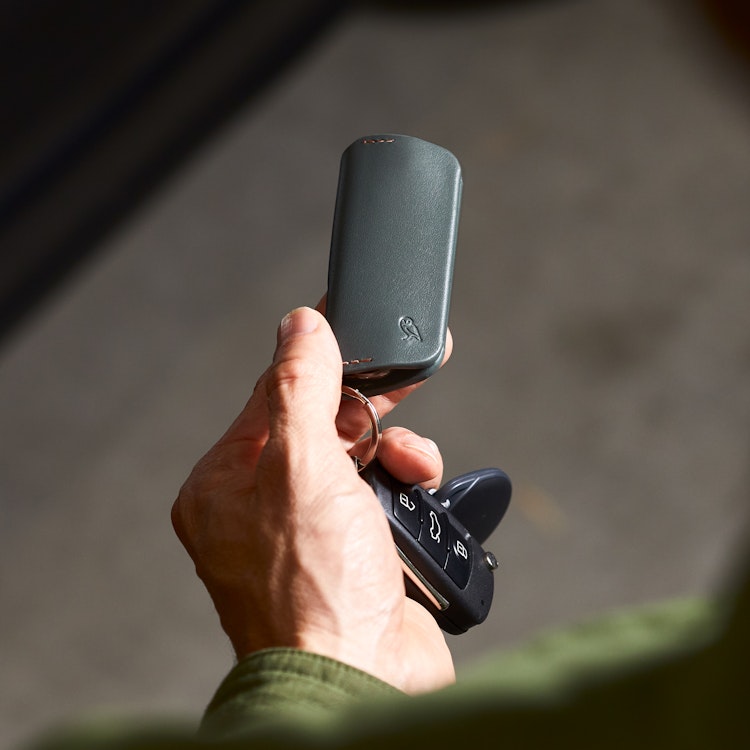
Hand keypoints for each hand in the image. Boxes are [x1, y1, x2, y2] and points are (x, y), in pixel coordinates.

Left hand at [171, 307, 454, 693]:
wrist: (363, 682)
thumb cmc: (316, 592)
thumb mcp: (303, 468)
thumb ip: (299, 388)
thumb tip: (297, 325)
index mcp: (226, 484)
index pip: (271, 395)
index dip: (317, 357)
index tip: (346, 321)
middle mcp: (263, 506)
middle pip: (319, 424)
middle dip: (365, 403)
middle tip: (401, 370)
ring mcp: (311, 531)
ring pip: (358, 456)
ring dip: (394, 450)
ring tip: (410, 464)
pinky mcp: (354, 550)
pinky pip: (381, 493)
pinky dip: (406, 484)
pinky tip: (418, 488)